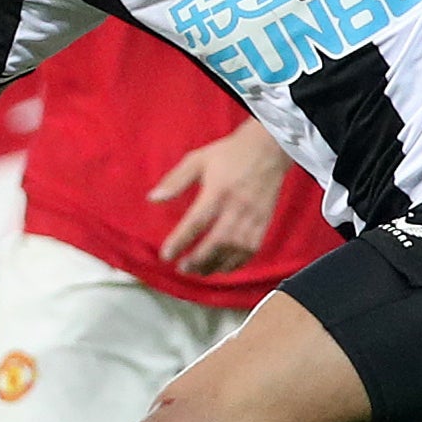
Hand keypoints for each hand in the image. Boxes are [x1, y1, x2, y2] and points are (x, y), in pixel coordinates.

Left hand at [150, 120, 291, 274]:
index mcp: (218, 191)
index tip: (166, 255)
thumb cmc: (229, 154)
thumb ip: (175, 181)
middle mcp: (236, 207)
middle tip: (182, 268)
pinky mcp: (263, 224)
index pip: (196, 222)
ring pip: (233, 251)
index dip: (180, 241)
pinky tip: (221, 267)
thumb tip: (152, 199)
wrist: (268, 150)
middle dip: (197, 260)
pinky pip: (250, 251)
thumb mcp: (198, 160)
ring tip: (198, 271)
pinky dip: (235, 264)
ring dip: (215, 265)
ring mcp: (252, 218)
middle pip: (216, 242)